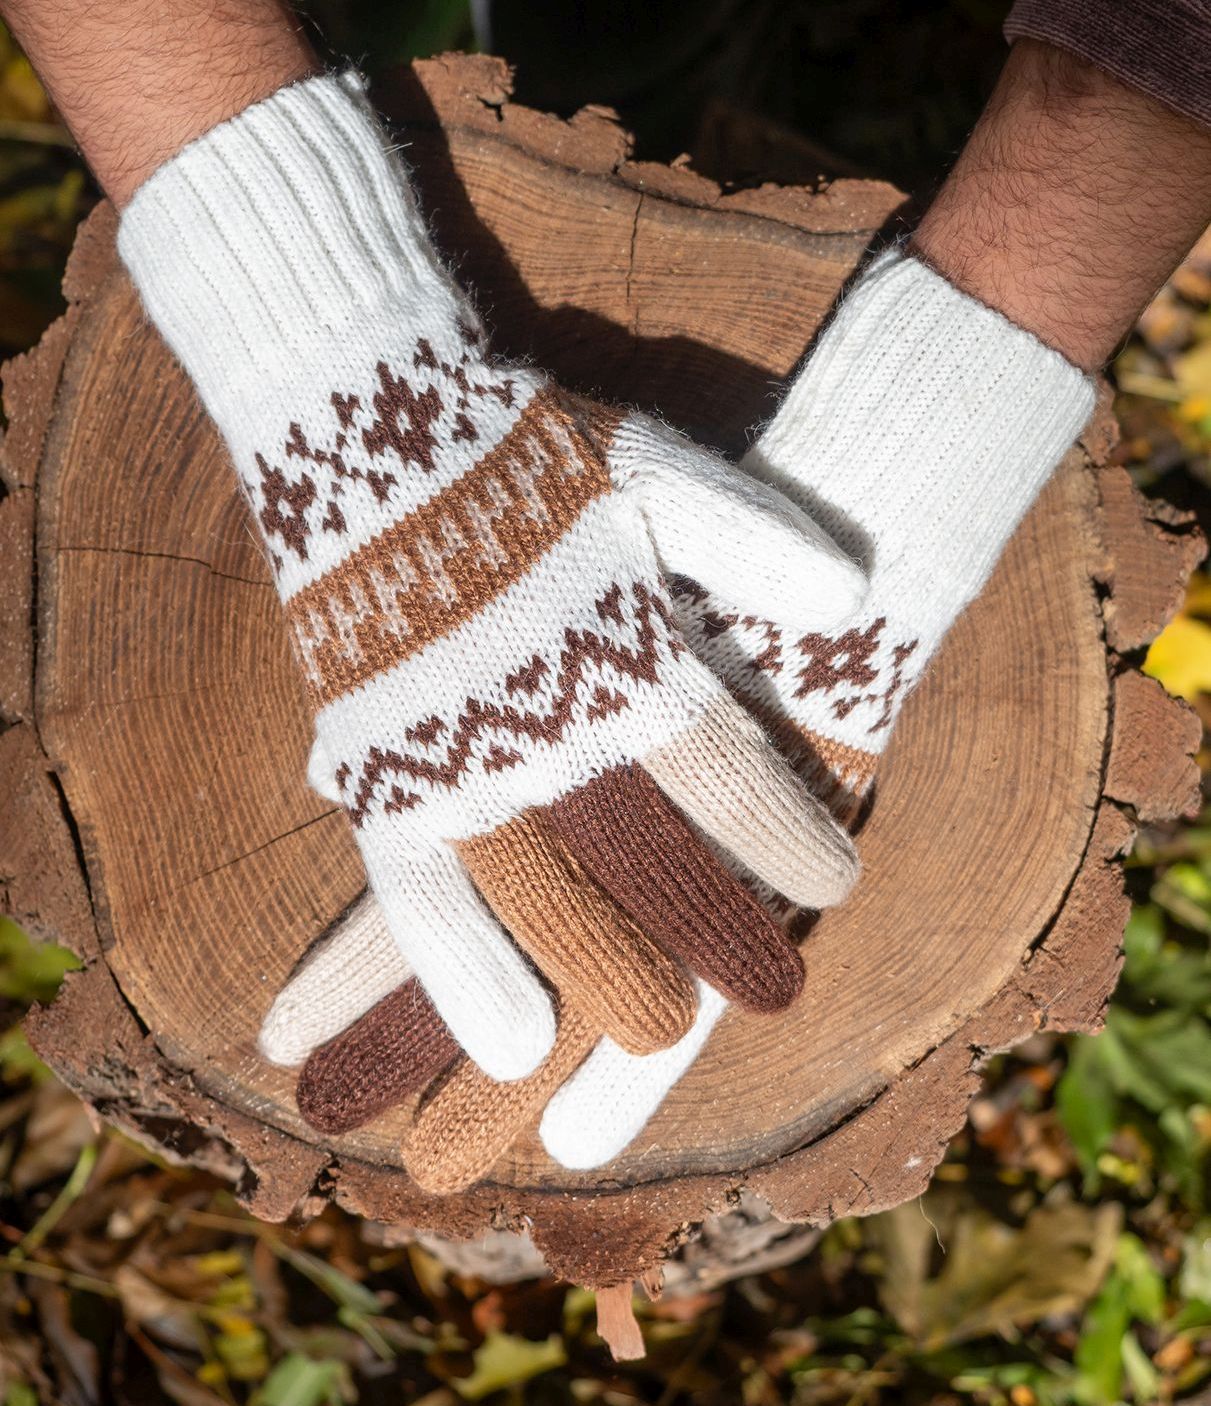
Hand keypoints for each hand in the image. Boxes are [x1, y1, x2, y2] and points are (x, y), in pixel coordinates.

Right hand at [297, 247, 1094, 1188]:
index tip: (838, 883)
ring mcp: (457, 751)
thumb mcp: (650, 467)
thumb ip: (750, 534)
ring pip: (543, 897)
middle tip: (770, 993)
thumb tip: (858, 593)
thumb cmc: (521, 442)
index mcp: (627, 646)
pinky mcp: (380, 767)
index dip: (790, 835)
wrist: (363, 409)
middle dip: (715, 929)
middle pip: (649, 858)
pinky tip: (505, 1046)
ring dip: (604, 972)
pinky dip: (463, 973)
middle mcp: (548, 717)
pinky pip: (418, 894)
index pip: (731, 775)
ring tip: (655, 1040)